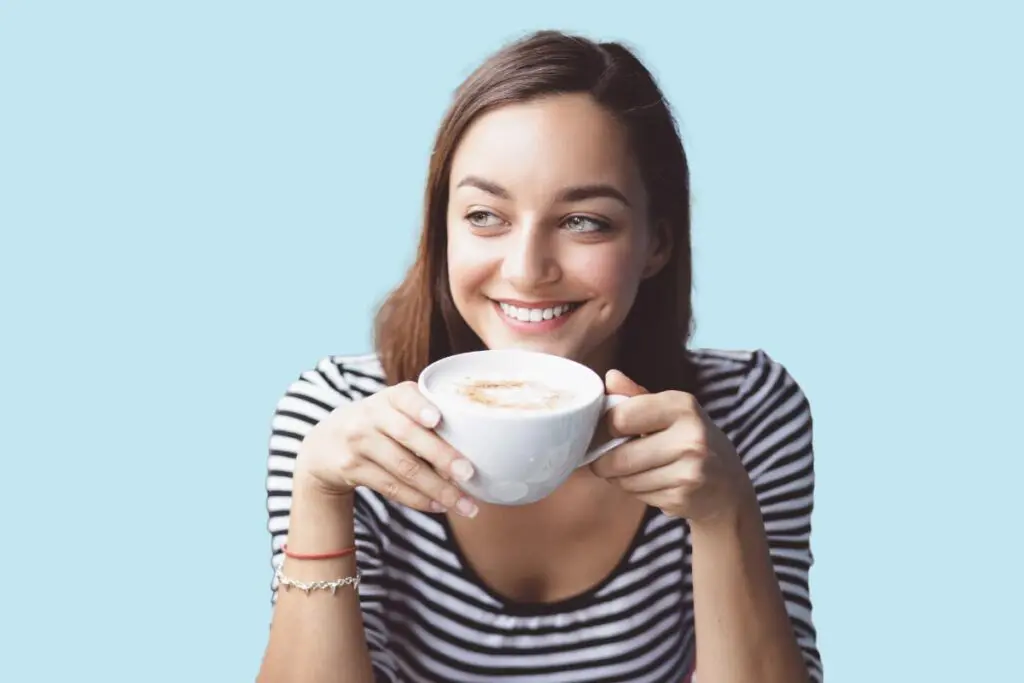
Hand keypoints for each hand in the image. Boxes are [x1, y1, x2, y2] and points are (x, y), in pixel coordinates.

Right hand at [294, 381, 478, 516]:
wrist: (324, 444)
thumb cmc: (377, 424)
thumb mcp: (391, 409)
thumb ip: (423, 417)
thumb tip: (471, 447)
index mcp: (388, 397)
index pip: (404, 397)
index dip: (420, 407)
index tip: (437, 419)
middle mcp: (370, 416)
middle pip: (408, 437)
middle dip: (442, 456)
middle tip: (470, 473)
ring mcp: (358, 443)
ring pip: (403, 469)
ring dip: (438, 489)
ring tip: (465, 504)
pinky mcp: (352, 469)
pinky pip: (391, 487)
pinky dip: (418, 499)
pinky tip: (439, 505)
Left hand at [589, 370, 754, 523]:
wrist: (728, 487)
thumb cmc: (690, 441)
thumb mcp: (670, 411)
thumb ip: (636, 396)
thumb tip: (610, 377)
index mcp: (682, 406)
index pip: (621, 417)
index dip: (605, 427)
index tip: (608, 432)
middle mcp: (690, 437)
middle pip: (618, 457)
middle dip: (604, 462)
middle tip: (606, 461)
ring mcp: (690, 470)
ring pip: (625, 480)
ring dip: (620, 479)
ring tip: (634, 471)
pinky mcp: (684, 498)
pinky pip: (639, 496)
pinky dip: (637, 492)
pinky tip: (652, 484)